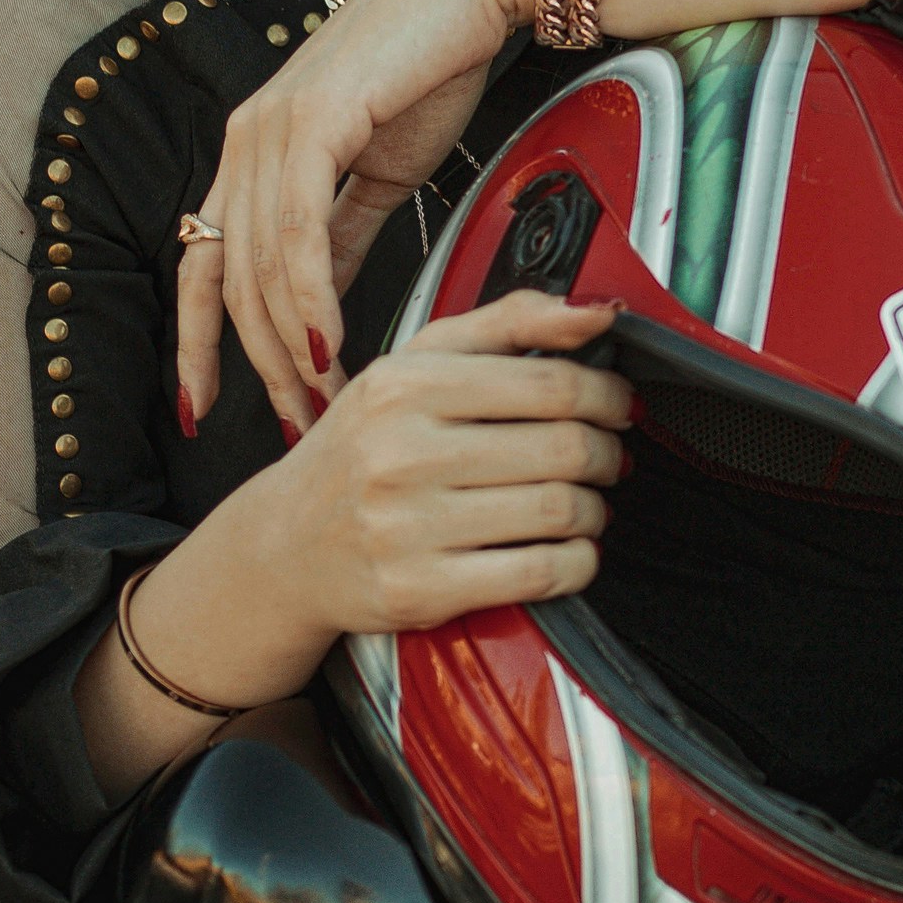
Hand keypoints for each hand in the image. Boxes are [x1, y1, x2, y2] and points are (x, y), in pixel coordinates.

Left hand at [178, 0, 527, 435]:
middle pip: (231, 282)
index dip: (201, 344)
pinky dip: (310, 296)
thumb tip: (322, 304)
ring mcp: (270, 127)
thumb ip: (343, 237)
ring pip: (263, 265)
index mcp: (252, 152)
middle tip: (297, 423)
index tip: (210, 406)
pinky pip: (300, 229)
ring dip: (290, 346)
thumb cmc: (430, 65)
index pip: (205, 266)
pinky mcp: (311, 118)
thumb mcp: (377, 174)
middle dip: (260, 367)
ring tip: (322, 399)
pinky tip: (327, 342)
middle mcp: (246, 139)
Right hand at [236, 291, 630, 643]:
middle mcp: (401, 454)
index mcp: (405, 387)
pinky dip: (578, 562)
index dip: (607, 395)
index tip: (617, 405)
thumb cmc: (361, 451)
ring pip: (559, 511)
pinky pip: (540, 573)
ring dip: (596, 510)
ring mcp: (408, 527)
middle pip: (564, 448)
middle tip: (607, 458)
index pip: (548, 382)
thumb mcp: (413, 366)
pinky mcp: (421, 590)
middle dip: (606, 453)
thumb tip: (595, 312)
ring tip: (587, 505)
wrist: (285, 547)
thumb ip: (506, 323)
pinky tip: (569, 550)